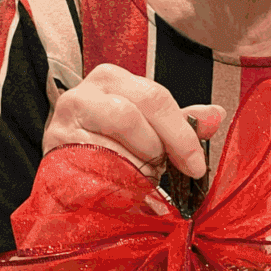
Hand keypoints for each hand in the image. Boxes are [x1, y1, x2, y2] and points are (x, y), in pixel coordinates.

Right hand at [43, 65, 224, 179]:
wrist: (66, 160)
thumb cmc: (114, 139)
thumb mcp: (149, 124)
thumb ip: (181, 121)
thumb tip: (217, 115)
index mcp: (111, 78)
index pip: (155, 98)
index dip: (181, 135)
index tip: (196, 167)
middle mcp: (82, 94)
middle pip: (129, 117)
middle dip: (153, 150)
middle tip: (160, 170)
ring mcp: (62, 124)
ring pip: (109, 148)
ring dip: (133, 173)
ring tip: (138, 180)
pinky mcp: (53, 155)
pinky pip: (91, 174)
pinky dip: (114, 188)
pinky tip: (121, 192)